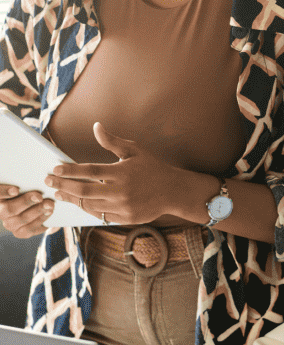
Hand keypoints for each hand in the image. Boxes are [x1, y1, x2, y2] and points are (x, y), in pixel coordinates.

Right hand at [0, 183, 53, 236]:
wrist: (36, 204)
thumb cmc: (28, 188)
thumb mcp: (24, 183)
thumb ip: (23, 180)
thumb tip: (28, 172)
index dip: (3, 192)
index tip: (16, 190)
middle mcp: (1, 212)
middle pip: (9, 209)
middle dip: (25, 202)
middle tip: (39, 196)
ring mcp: (10, 224)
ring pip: (21, 220)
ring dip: (37, 211)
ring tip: (50, 204)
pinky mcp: (20, 232)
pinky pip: (30, 229)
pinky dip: (41, 220)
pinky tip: (50, 212)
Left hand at [45, 121, 182, 224]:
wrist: (173, 191)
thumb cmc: (152, 167)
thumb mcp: (134, 150)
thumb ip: (112, 141)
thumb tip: (96, 127)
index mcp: (122, 172)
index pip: (89, 171)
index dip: (70, 170)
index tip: (55, 168)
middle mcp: (121, 191)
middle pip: (84, 190)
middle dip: (63, 186)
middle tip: (49, 182)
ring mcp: (124, 207)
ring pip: (90, 205)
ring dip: (72, 199)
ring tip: (60, 193)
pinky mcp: (126, 218)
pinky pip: (101, 215)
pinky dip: (88, 209)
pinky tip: (80, 202)